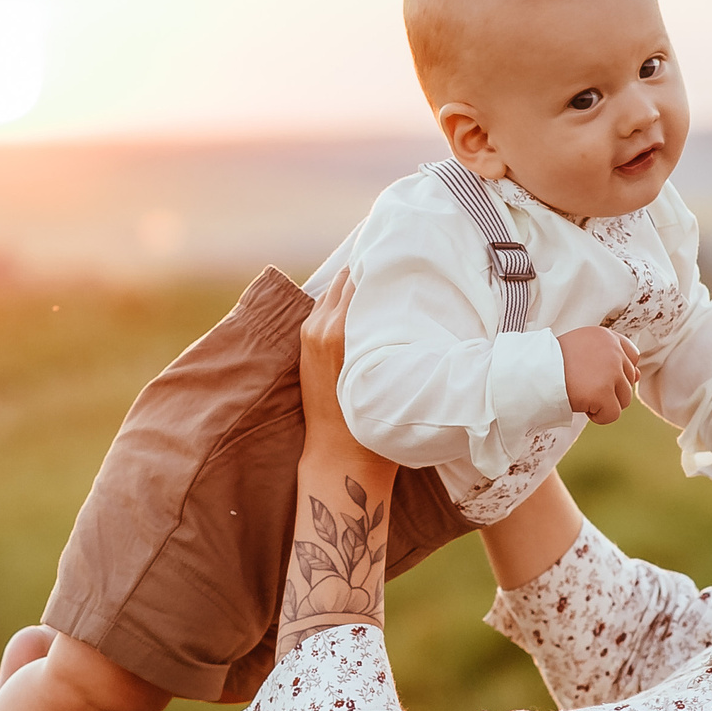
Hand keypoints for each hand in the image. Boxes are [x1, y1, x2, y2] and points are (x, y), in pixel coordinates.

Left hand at [299, 272, 390, 472]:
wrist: (338, 455)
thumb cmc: (373, 420)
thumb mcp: (390, 369)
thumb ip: (390, 330)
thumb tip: (405, 298)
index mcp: (339, 330)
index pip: (360, 277)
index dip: (382, 265)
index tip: (403, 255)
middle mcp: (320, 326)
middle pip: (345, 278)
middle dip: (368, 271)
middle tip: (396, 265)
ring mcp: (310, 333)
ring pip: (334, 291)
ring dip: (355, 286)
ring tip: (383, 283)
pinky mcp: (306, 344)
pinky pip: (325, 307)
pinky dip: (344, 301)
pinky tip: (365, 305)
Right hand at [559, 327, 639, 423]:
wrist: (531, 373)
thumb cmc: (552, 363)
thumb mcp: (583, 350)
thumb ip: (612, 358)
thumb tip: (639, 376)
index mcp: (607, 336)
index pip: (632, 357)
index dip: (617, 373)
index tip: (596, 377)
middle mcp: (613, 350)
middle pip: (628, 381)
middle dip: (608, 390)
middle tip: (581, 385)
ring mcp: (610, 371)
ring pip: (624, 400)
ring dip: (604, 404)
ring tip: (581, 394)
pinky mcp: (603, 392)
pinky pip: (613, 415)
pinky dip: (598, 417)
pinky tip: (581, 406)